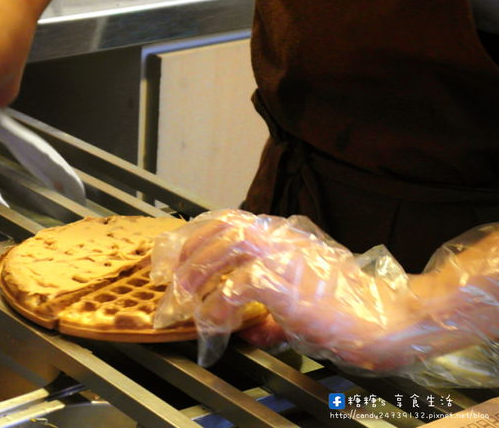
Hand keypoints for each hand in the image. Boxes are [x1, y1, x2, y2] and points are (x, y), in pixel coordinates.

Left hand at [152, 210, 498, 373]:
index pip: (229, 220)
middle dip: (187, 251)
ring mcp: (285, 254)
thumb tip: (247, 329)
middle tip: (166, 279)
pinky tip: (214, 322)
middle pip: (221, 226)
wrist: (385, 321)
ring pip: (225, 247)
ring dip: (196, 273)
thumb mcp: (299, 307)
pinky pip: (238, 285)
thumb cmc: (346, 312)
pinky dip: (219, 304)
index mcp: (283, 236)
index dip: (195, 235)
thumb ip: (269, 313)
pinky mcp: (286, 279)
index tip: (171, 257)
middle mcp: (281, 236)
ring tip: (181, 301)